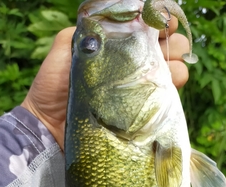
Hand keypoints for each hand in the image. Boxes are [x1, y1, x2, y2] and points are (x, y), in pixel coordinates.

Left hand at [22, 18, 189, 148]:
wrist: (48, 127)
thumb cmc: (52, 87)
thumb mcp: (65, 50)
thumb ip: (86, 31)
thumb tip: (114, 21)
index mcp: (114, 51)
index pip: (142, 34)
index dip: (158, 25)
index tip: (164, 21)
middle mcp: (127, 71)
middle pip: (161, 54)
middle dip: (174, 46)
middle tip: (174, 46)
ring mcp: (133, 94)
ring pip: (167, 76)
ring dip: (177, 69)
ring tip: (176, 70)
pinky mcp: (136, 117)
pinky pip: (161, 104)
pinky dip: (170, 94)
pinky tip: (171, 88)